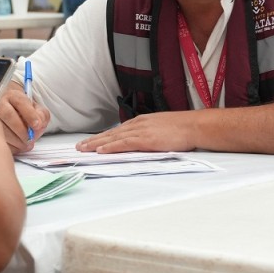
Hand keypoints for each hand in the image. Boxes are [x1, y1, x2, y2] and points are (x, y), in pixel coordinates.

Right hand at [0, 85, 49, 153]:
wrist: (18, 117)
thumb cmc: (29, 114)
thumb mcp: (39, 111)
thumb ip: (42, 115)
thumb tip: (38, 123)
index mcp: (14, 96)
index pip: (20, 102)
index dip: (29, 114)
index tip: (37, 125)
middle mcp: (2, 105)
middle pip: (8, 115)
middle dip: (21, 129)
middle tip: (30, 137)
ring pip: (1, 128)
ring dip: (16, 139)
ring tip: (26, 144)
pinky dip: (11, 146)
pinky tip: (19, 147)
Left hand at [76, 112, 196, 152]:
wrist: (194, 126)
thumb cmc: (183, 129)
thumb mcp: (162, 128)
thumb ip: (150, 134)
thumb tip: (143, 142)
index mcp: (142, 122)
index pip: (117, 130)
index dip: (103, 136)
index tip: (92, 141)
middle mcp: (138, 124)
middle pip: (111, 133)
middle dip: (94, 140)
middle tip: (79, 146)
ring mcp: (141, 131)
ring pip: (113, 138)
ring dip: (96, 144)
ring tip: (83, 149)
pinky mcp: (145, 139)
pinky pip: (123, 143)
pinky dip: (110, 147)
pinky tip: (100, 150)